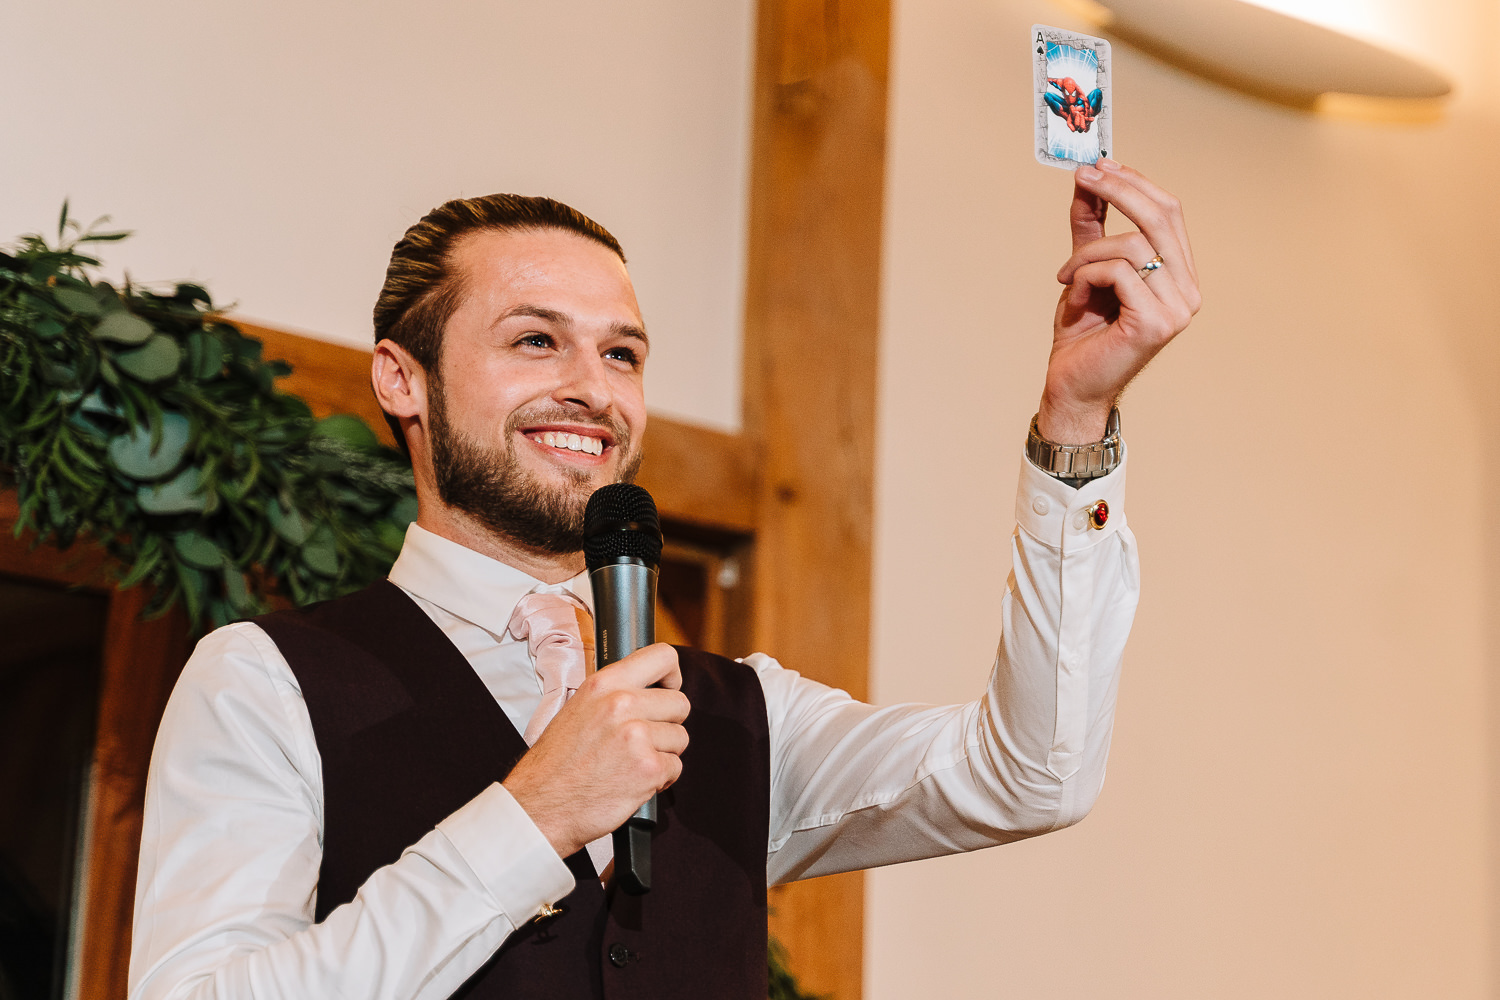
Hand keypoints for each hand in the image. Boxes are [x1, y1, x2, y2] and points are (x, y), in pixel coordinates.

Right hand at [502, 643, 688, 858]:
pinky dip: (660, 779)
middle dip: (668, 724)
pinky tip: (634, 780)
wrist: (541, 804)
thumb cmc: (556, 763)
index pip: (663, 657)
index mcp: (605, 684)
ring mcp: (637, 736)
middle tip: (645, 740)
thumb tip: (648, 691)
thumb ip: (615, 695)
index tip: (668, 690)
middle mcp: (622, 704)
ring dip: (663, 753)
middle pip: (679, 703)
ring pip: (680, 737)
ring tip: (633, 763)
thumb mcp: (579, 708)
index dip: (672, 677)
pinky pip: (675, 767)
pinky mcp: (648, 768)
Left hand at [1039, 159, 1201, 442]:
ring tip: (1066, 277)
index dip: (1135, 184)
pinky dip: (1086, 277)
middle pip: (1161, 218)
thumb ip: (1091, 228)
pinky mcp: (1155, 323)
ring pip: (1132, 245)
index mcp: (1179, 275)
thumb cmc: (1082, 333)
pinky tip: (1074, 299)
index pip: (1169, 213)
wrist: (1072, 386)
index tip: (1100, 165)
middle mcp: (1187, 291)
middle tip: (1082, 176)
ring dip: (1087, 254)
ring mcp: (1177, 309)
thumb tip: (1086, 181)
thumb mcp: (1085, 269)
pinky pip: (1118, 273)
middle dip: (1118, 190)